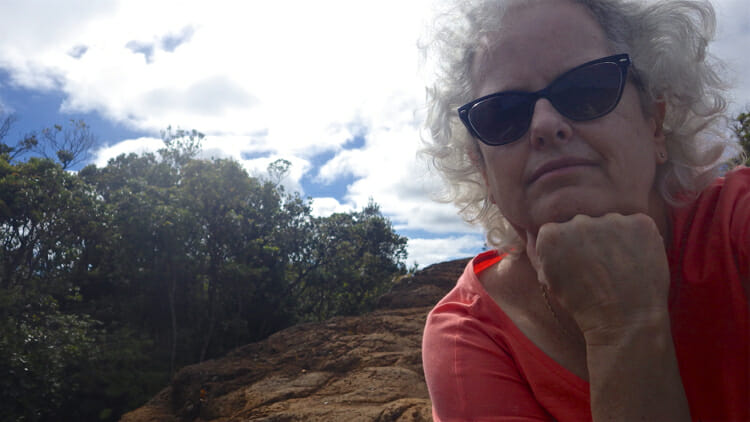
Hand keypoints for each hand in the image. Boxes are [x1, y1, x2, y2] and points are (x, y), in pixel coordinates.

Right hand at [526, 213, 670, 341]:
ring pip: (610, 222)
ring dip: (614, 237)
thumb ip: (541, 252)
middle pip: (583, 222)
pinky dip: (638, 239)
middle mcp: (578, 221)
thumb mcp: (549, 279)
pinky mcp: (640, 223)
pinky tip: (636, 261)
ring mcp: (611, 220)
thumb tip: (532, 231)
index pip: (556, 229)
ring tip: (619, 265)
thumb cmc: (583, 304)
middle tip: (599, 265)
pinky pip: (637, 224)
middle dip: (589, 239)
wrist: (624, 321)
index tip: (575, 264)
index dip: (567, 247)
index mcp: (550, 234)